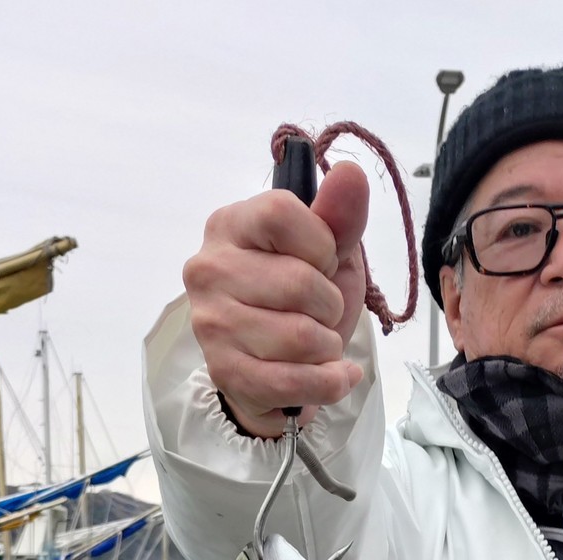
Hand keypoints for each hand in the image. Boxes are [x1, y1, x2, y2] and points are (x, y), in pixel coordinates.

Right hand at [183, 161, 370, 437]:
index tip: (323, 263)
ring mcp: (212, 323)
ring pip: (302, 337)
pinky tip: (333, 374)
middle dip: (330, 305)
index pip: (281, 214)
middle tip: (321, 312)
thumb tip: (353, 174)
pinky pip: (295, 382)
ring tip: (318, 344)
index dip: (321, 244)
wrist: (279, 367)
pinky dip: (330, 383)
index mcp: (231, 225)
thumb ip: (340, 217)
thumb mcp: (330, 254)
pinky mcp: (226, 373)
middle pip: (300, 282)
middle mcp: (209, 268)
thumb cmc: (303, 302)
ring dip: (329, 346)